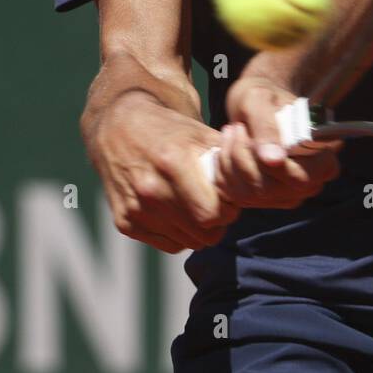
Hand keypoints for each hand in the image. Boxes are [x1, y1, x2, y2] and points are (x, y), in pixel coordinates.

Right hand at [88, 91, 240, 252]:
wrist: (117, 127)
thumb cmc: (168, 129)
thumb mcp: (200, 133)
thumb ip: (227, 159)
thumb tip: (254, 180)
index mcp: (173, 162)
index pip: (214, 212)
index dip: (230, 208)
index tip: (231, 198)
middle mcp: (150, 189)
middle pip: (203, 231)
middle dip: (219, 222)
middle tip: (219, 205)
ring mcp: (135, 208)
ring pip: (188, 242)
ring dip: (200, 229)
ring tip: (199, 206)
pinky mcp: (124, 222)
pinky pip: (168, 244)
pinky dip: (179, 233)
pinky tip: (178, 211)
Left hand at [221, 76, 341, 208]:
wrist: (258, 104)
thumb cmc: (265, 96)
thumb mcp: (261, 101)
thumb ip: (268, 127)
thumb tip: (274, 160)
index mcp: (324, 159)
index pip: (299, 178)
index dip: (270, 163)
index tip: (246, 131)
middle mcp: (311, 183)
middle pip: (270, 189)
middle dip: (242, 158)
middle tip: (235, 128)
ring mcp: (288, 195)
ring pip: (250, 195)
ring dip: (229, 162)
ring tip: (232, 132)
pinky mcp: (265, 200)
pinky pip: (236, 197)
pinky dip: (223, 171)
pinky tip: (226, 149)